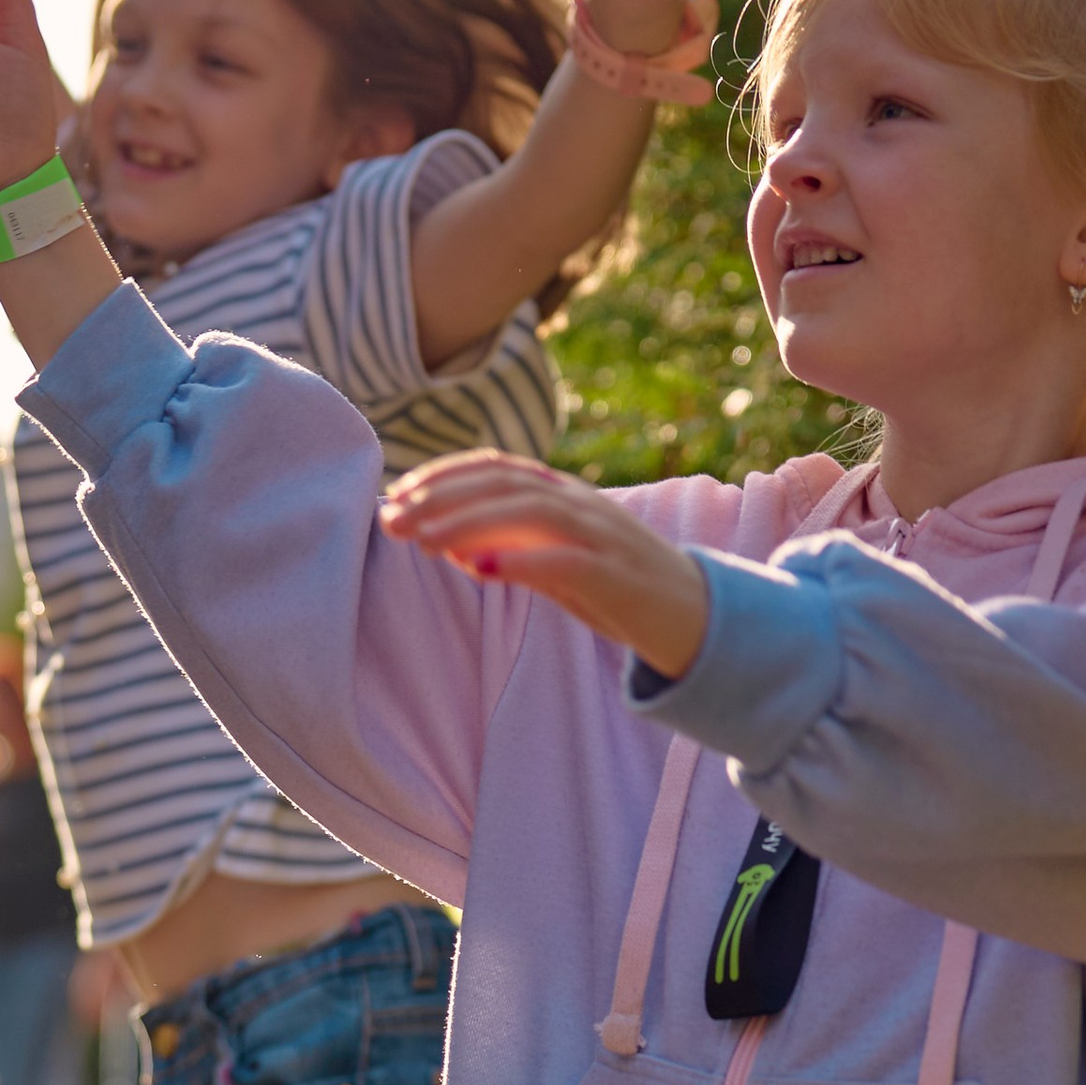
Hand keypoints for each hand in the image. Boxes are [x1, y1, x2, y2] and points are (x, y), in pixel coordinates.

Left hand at [382, 453, 708, 678]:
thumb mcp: (556, 564)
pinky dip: (520, 560)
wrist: (694, 617)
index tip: (399, 495)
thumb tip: (451, 546)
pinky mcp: (615, 574)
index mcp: (564, 494)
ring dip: (469, 522)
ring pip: (528, 512)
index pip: (496, 467)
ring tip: (422, 539)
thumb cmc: (618, 590)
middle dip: (441, 498)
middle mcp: (580, 504)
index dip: (443, 475)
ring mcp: (601, 536)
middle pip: (503, 484)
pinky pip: (564, 560)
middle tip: (391, 519)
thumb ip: (510, 549)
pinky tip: (477, 566)